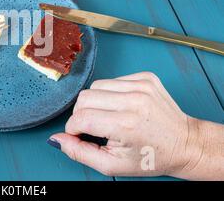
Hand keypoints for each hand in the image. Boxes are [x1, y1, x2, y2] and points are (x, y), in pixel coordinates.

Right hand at [48, 72, 223, 179]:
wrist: (186, 144)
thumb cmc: (151, 157)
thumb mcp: (112, 165)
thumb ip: (80, 153)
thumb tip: (56, 139)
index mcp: (125, 124)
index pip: (80, 118)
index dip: (74, 129)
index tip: (82, 136)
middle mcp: (133, 101)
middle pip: (84, 98)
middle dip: (82, 114)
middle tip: (96, 127)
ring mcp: (141, 86)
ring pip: (96, 86)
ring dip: (96, 102)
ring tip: (110, 116)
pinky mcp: (146, 77)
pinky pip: (112, 80)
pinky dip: (111, 94)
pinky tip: (123, 106)